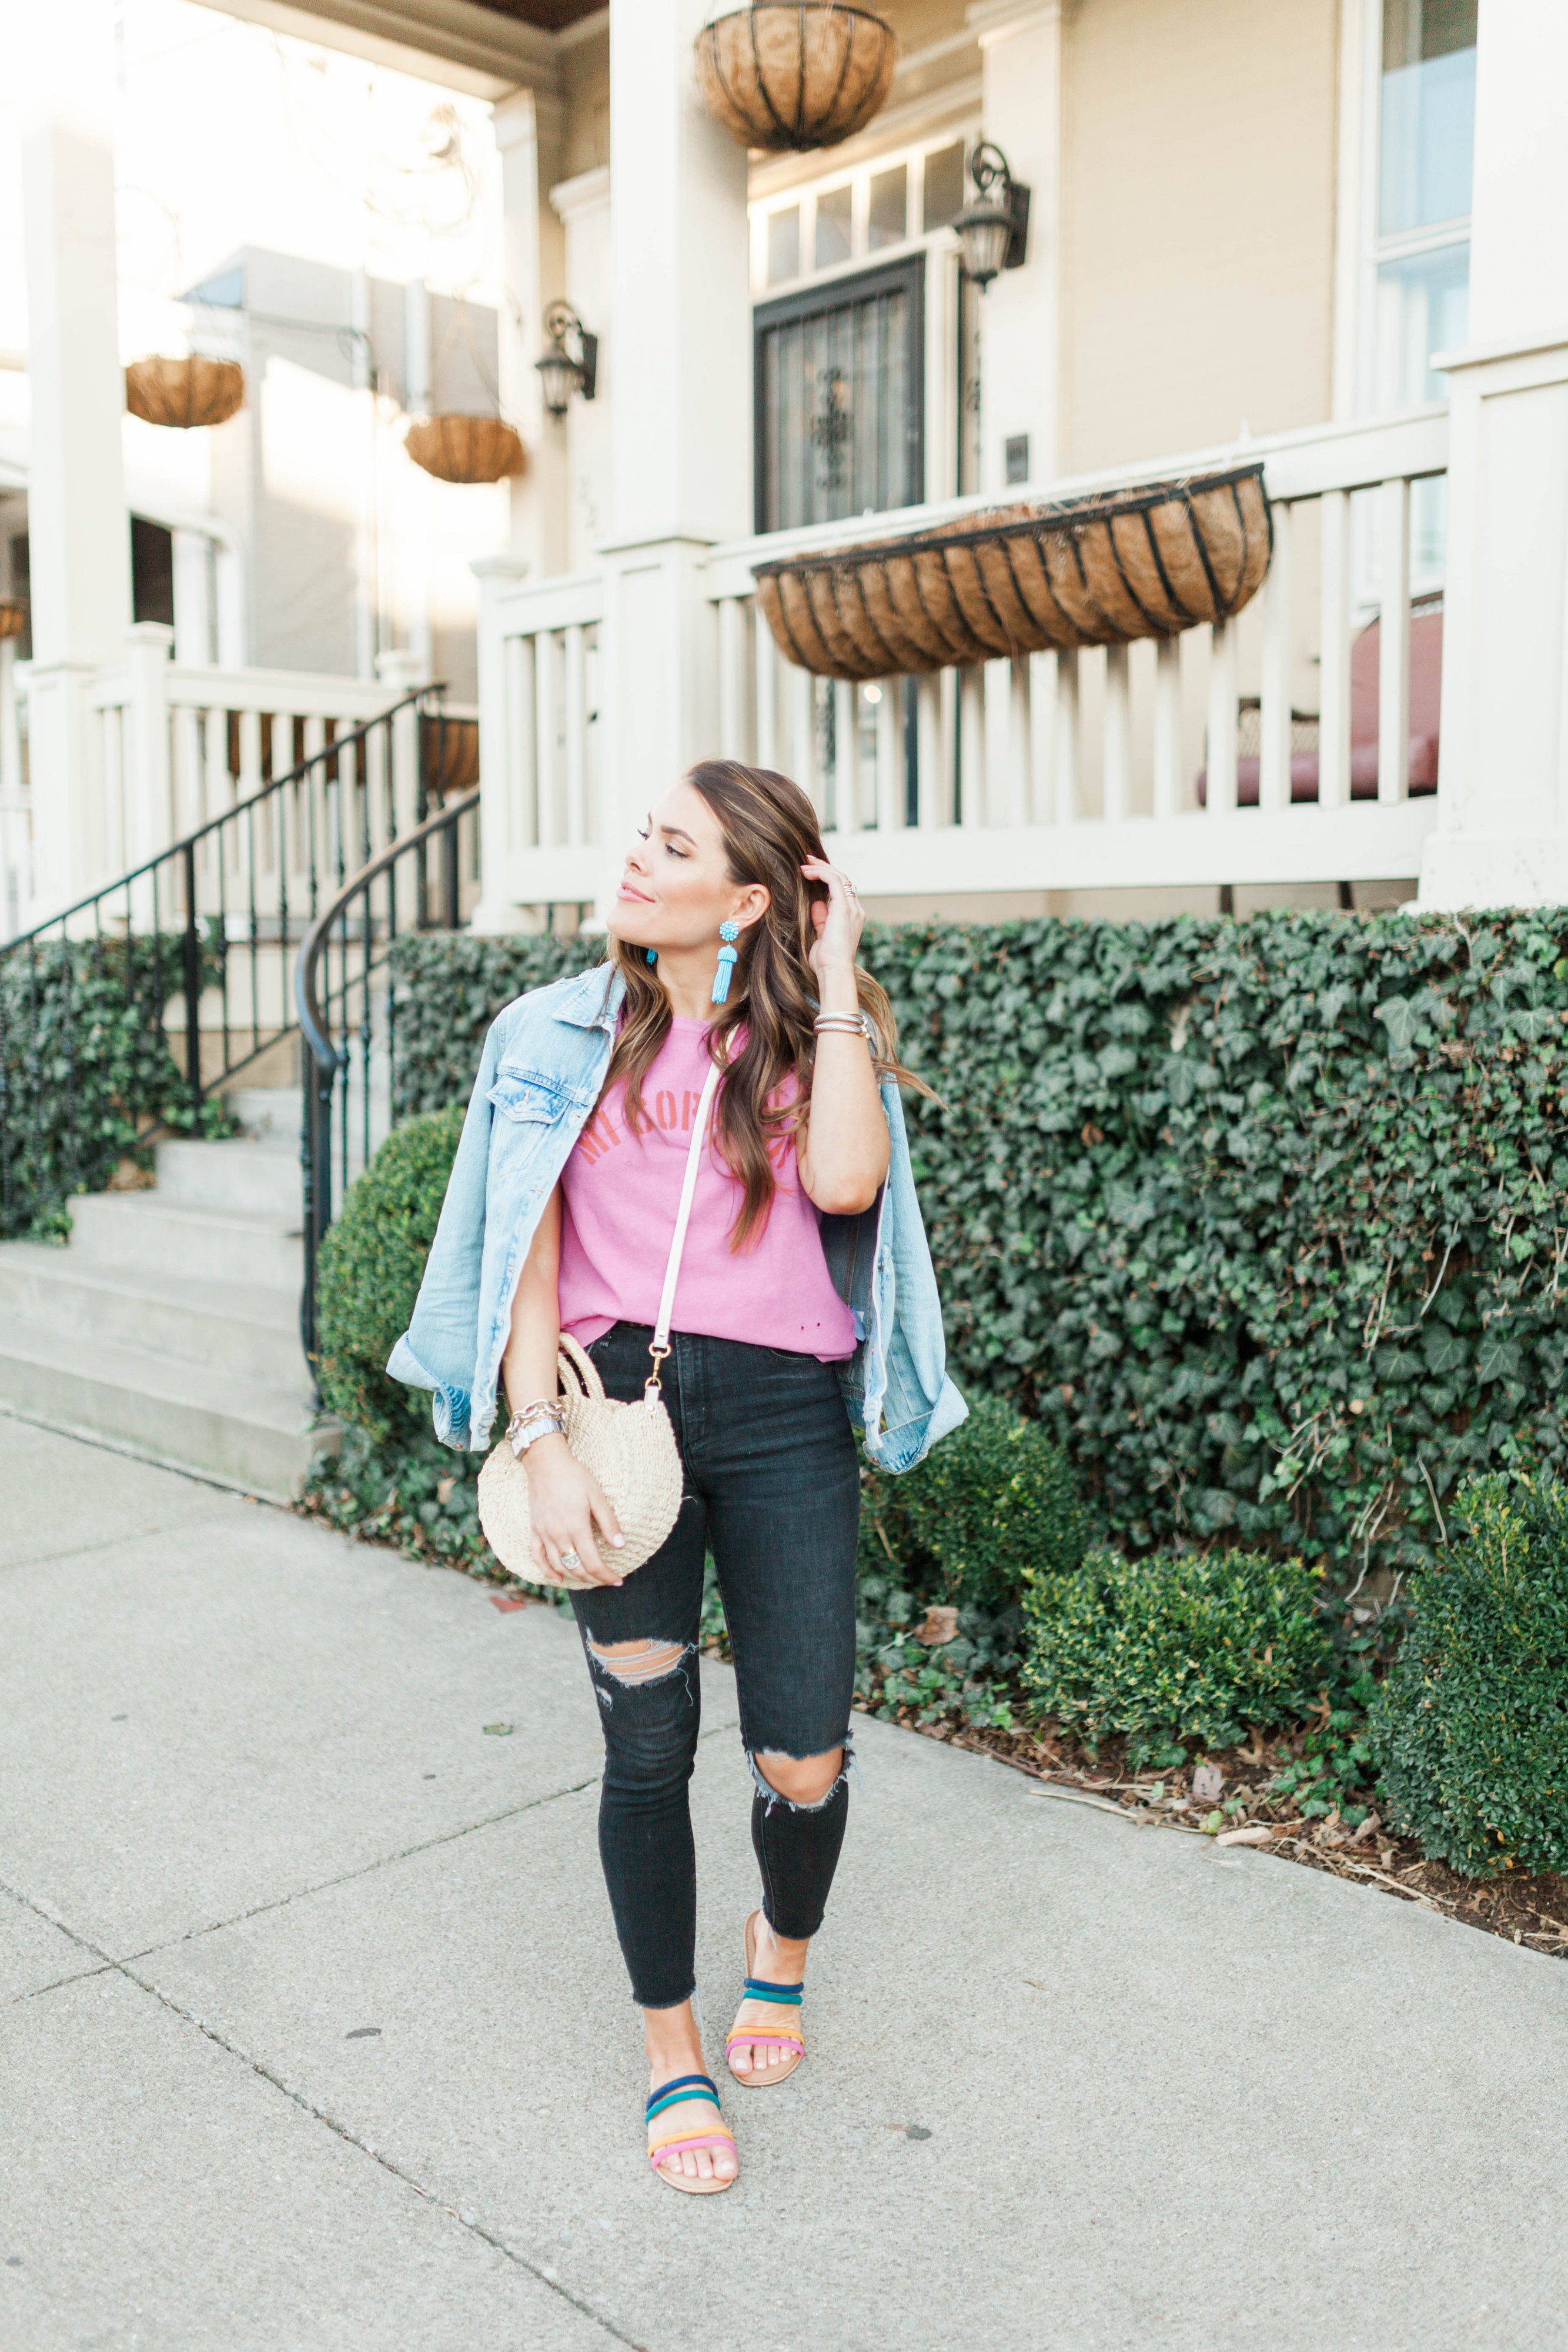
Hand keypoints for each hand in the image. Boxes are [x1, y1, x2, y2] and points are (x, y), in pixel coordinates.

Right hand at [522, 1435, 625, 1585]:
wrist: (546, 1463)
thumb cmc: (575, 1477)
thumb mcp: (597, 1496)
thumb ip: (608, 1523)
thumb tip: (621, 1545)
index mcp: (576, 1527)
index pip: (593, 1563)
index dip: (606, 1576)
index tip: (618, 1580)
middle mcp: (558, 1535)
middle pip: (577, 1568)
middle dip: (594, 1579)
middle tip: (607, 1579)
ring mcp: (544, 1534)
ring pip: (559, 1566)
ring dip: (575, 1577)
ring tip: (590, 1579)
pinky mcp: (534, 1530)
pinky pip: (538, 1557)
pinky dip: (547, 1571)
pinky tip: (558, 1578)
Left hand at [801, 857, 862, 992]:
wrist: (834, 971)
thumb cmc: (826, 961)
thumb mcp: (821, 936)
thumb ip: (821, 919)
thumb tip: (817, 904)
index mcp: (852, 917)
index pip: (842, 890)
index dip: (827, 877)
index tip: (810, 872)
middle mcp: (855, 910)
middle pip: (843, 880)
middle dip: (825, 867)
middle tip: (808, 860)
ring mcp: (852, 909)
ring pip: (840, 877)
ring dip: (822, 867)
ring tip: (806, 863)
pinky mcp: (844, 908)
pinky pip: (834, 881)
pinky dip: (821, 873)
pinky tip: (807, 873)